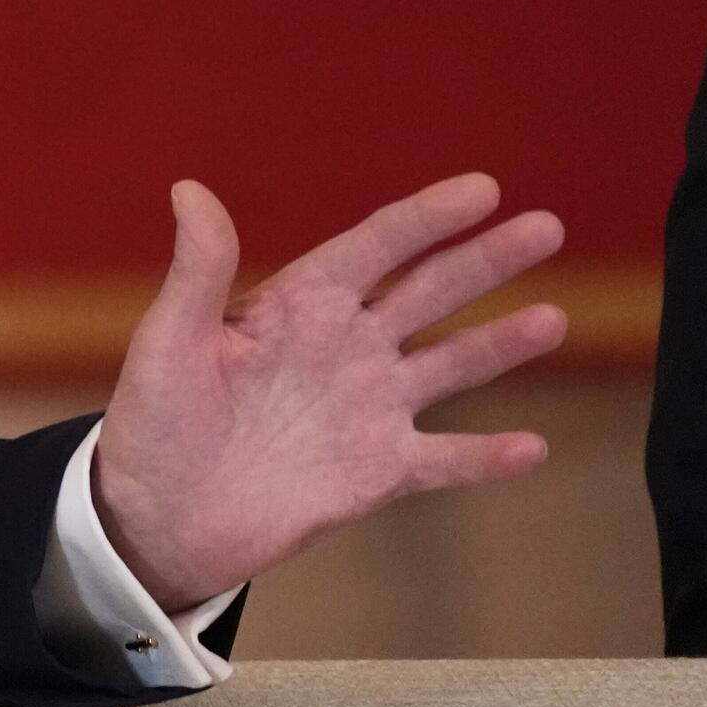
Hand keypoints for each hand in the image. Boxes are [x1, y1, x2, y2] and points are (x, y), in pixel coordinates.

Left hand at [91, 173, 564, 611]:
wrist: (156, 518)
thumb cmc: (153, 421)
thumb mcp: (170, 341)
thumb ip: (197, 271)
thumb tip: (189, 189)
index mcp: (298, 306)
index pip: (374, 247)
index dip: (426, 218)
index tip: (482, 189)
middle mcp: (346, 348)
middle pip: (429, 293)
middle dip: (486, 261)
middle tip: (546, 227)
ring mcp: (368, 408)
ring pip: (451, 366)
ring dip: (501, 345)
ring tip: (553, 319)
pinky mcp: (377, 472)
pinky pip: (444, 459)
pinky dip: (486, 457)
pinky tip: (532, 447)